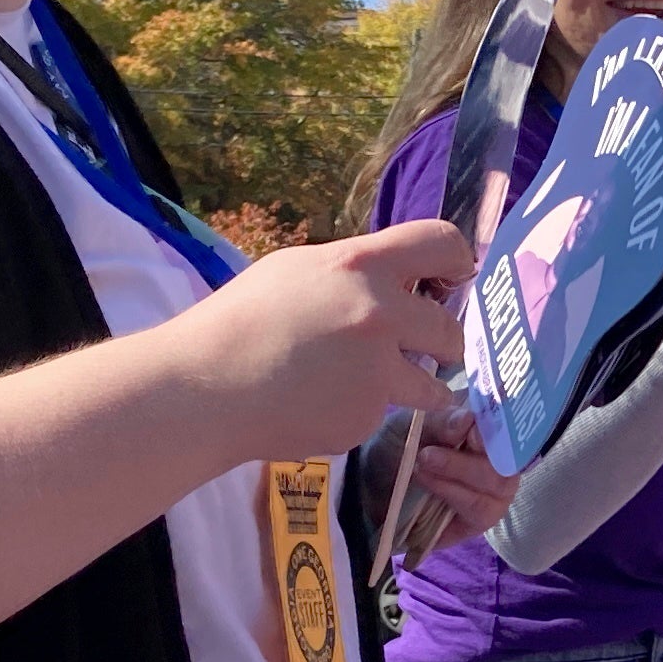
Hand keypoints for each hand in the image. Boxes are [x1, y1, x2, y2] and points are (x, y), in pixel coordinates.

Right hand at [187, 221, 468, 456]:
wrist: (205, 391)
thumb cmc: (238, 323)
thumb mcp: (296, 271)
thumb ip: (352, 273)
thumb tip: (394, 279)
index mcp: (360, 266)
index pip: (441, 243)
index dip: (458, 260)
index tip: (456, 277)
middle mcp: (380, 316)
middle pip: (450, 329)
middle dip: (444, 341)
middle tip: (430, 347)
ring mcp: (377, 373)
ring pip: (431, 385)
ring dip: (419, 386)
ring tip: (374, 383)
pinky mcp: (366, 419)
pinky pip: (382, 414)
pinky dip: (361, 412)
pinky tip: (320, 405)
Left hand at [402, 399, 513, 544]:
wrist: (367, 485)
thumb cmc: (396, 446)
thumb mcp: (412, 425)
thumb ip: (440, 421)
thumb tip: (469, 419)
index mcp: (488, 426)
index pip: (512, 425)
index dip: (497, 427)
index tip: (470, 429)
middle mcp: (500, 458)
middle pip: (508, 459)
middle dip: (467, 456)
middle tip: (426, 454)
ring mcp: (493, 491)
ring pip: (499, 485)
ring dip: (458, 475)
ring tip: (421, 467)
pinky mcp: (479, 519)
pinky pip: (482, 511)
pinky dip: (454, 496)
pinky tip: (428, 486)